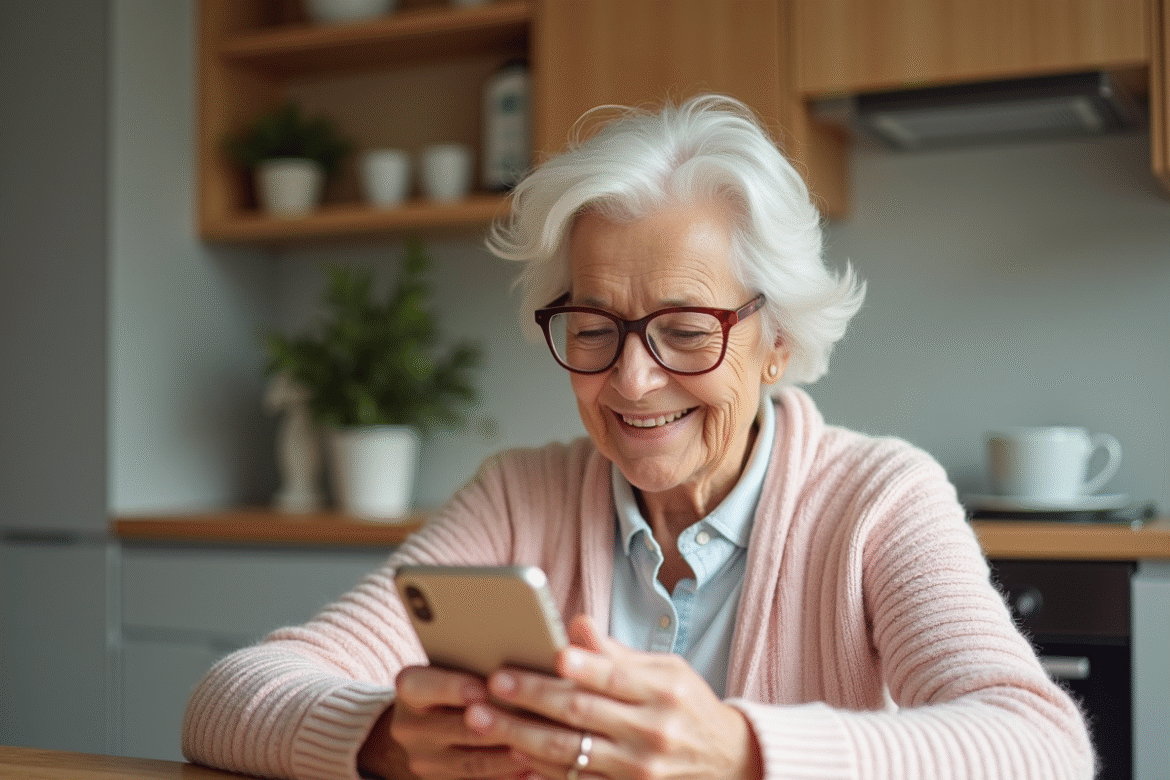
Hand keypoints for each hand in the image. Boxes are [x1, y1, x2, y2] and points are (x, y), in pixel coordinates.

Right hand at [358, 664, 532, 779]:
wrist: (424, 722)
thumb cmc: (451, 680)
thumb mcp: (450, 666)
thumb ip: (473, 662)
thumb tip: (517, 664)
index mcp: (408, 689)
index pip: (421, 686)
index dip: (452, 687)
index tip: (485, 687)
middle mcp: (407, 727)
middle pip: (456, 727)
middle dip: (495, 724)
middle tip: (529, 717)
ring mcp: (422, 759)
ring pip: (472, 761)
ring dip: (508, 754)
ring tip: (539, 744)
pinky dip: (505, 774)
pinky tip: (530, 766)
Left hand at [464, 615, 762, 779]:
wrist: (726, 761)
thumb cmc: (685, 704)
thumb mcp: (666, 669)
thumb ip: (616, 652)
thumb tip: (576, 624)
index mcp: (663, 691)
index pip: (613, 676)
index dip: (581, 667)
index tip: (549, 655)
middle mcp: (652, 731)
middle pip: (581, 714)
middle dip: (531, 698)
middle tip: (492, 684)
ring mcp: (638, 769)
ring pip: (568, 751)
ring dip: (520, 735)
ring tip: (483, 719)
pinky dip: (540, 767)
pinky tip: (512, 751)